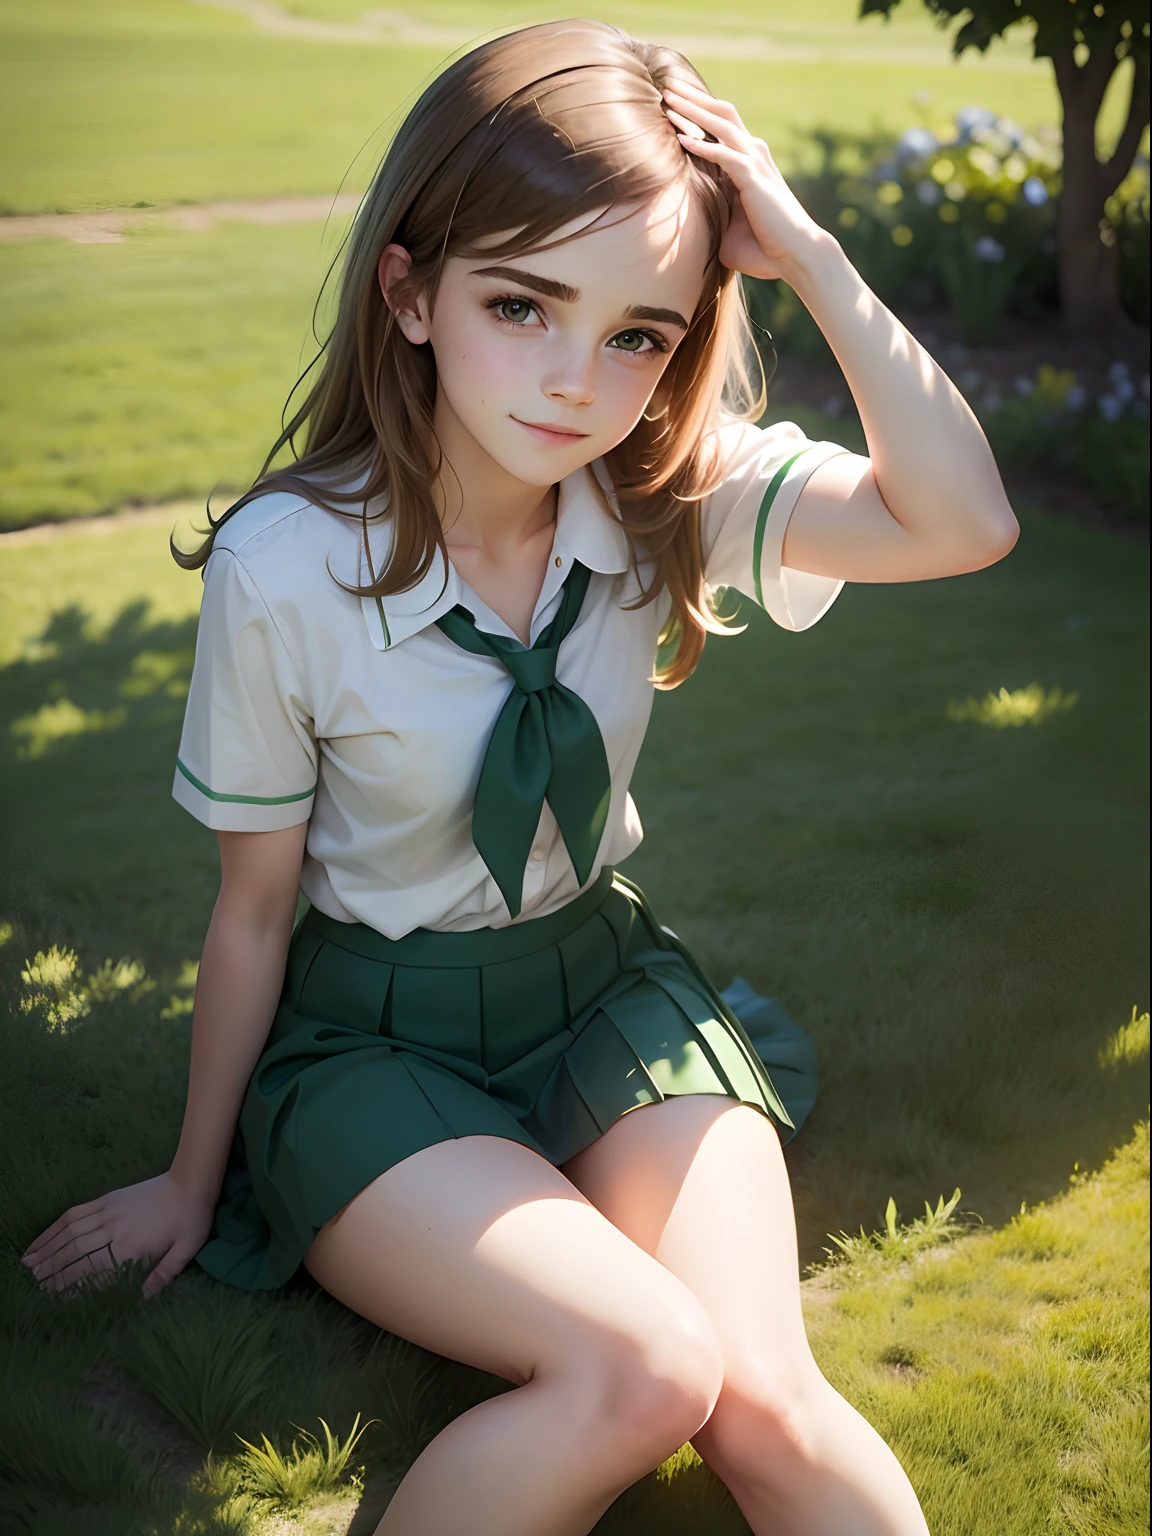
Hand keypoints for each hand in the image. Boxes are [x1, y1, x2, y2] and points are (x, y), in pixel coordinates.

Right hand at [21, 1171, 215, 1298]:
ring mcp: (109, 1211)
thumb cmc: (191, 1219)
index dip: (71, 1283)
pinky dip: (57, 1225)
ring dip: (47, 1247)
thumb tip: (143, 1298)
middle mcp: (115, 1229)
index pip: (93, 1270)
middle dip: (52, 1267)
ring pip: (70, 1231)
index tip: (54, 1296)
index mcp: (132, 1247)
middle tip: (33, 1281)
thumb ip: (163, 1276)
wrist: (191, 1181)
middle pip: (75, 1251)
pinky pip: (76, 1212)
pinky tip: (45, 1236)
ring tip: (28, 1261)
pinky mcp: (108, 1198)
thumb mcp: (185, 1251)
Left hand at [662, 78, 830, 282]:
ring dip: (694, 111)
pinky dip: (703, 146)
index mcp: (748, 162)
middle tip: (667, 85)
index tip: (672, 101)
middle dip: (693, 98)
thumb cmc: (763, 248)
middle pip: (721, 114)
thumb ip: (712, 211)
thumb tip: (688, 220)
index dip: (697, 110)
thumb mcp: (728, 225)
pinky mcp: (754, 179)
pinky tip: (681, 139)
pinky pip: (724, 156)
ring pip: (721, 126)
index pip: (720, 126)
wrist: (795, 256)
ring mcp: (755, 163)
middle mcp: (753, 155)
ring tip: (668, 99)